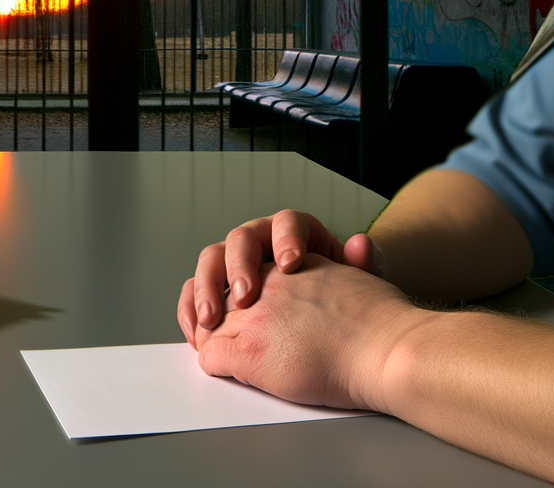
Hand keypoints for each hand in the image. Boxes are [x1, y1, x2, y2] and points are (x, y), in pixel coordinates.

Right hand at [176, 209, 385, 345]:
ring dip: (207, 287)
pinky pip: (196, 292)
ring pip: (212, 260)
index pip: (286, 222)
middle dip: (239, 266)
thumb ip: (363, 264)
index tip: (291, 264)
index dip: (285, 239)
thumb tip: (361, 244)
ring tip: (212, 317)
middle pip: (241, 239)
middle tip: (246, 296)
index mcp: (295, 233)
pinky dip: (191, 309)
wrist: (338, 330)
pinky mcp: (220, 293)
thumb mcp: (361, 283)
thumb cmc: (347, 303)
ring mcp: (237, 266)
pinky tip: (196, 330)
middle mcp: (262, 242)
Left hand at [195, 254, 416, 412]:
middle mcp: (268, 282)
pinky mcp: (252, 351)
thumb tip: (360, 243)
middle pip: (220, 291)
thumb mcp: (360, 272)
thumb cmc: (381, 321)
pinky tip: (220, 368)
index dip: (230, 283)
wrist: (386, 348)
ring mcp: (256, 316)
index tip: (225, 302)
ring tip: (207, 345)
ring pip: (211, 325)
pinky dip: (212, 364)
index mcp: (290, 261)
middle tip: (206, 326)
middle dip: (208, 308)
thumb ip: (351, 258)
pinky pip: (212, 356)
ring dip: (206, 337)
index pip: (241, 262)